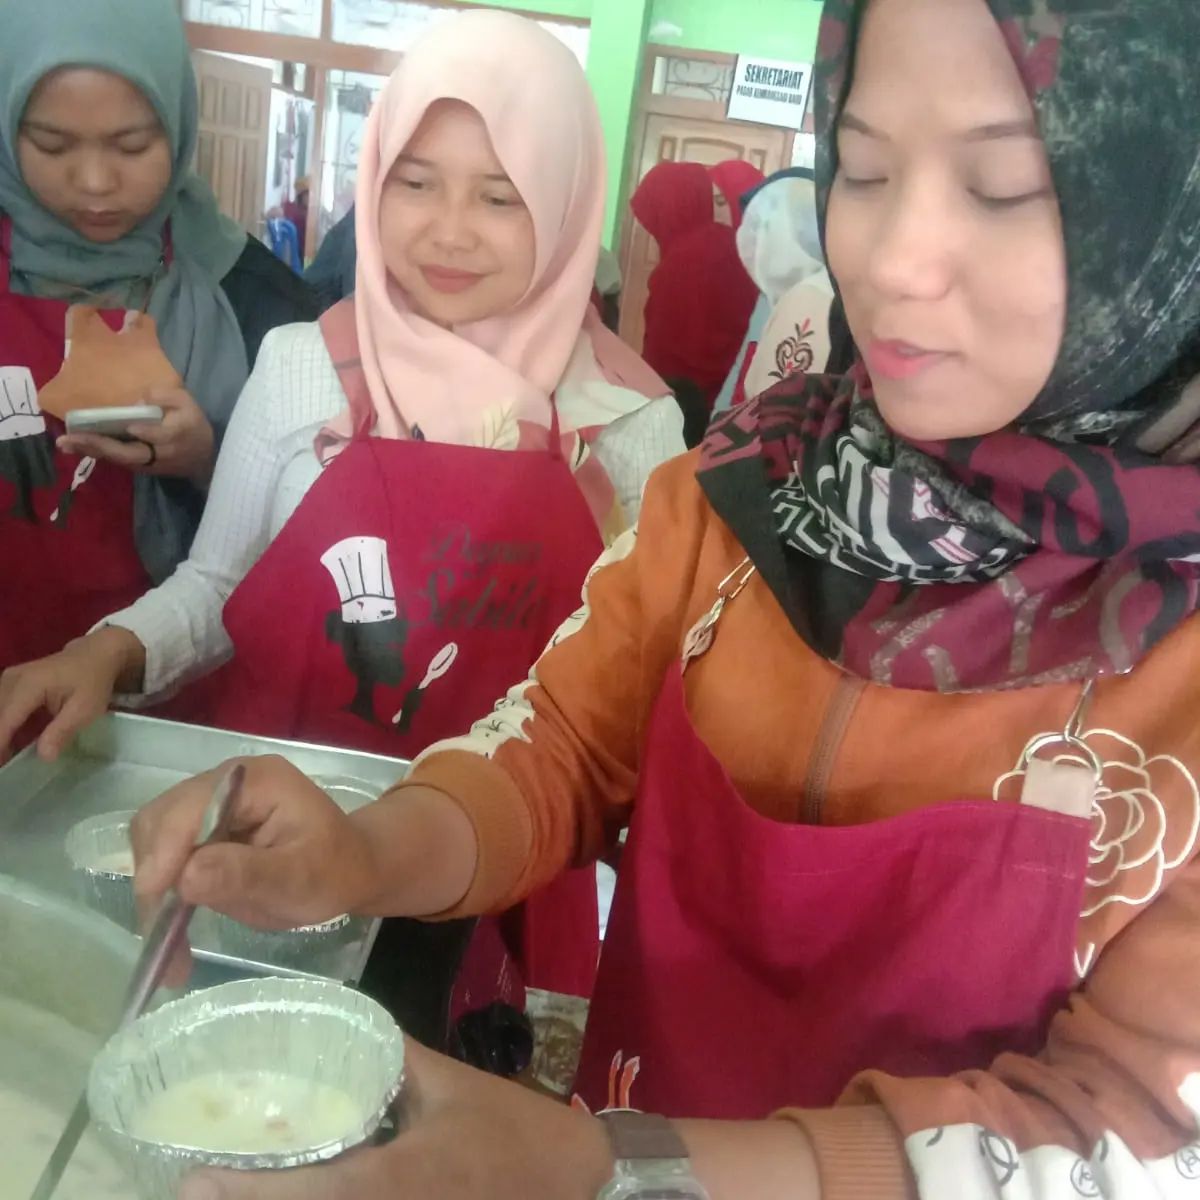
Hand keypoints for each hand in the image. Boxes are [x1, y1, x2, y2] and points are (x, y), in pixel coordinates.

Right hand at [0, 627, 143, 762]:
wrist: (96, 655)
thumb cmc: (93, 682)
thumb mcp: (85, 709)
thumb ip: (62, 732)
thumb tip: (43, 757)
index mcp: (28, 686)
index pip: (4, 722)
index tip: (0, 767)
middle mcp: (11, 680)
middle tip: (5, 766)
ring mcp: (8, 679)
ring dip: (1, 734)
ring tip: (7, 758)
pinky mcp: (10, 682)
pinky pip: (0, 707)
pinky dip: (4, 725)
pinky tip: (10, 744)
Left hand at [56, 387, 215, 485]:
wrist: (202, 458)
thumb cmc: (193, 425)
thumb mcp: (188, 403)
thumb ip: (166, 396)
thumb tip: (139, 401)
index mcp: (174, 435)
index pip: (158, 436)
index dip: (145, 433)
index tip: (131, 427)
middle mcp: (158, 454)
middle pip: (128, 453)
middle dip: (99, 446)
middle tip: (70, 439)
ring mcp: (148, 464)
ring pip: (118, 459)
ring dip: (92, 451)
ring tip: (66, 443)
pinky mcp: (139, 467)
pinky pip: (116, 460)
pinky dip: (96, 453)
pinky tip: (77, 446)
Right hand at [131, 755, 381, 985]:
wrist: (348, 871)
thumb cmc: (334, 870)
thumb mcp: (300, 877)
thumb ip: (247, 873)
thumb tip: (186, 876)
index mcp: (255, 780)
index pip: (191, 805)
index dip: (166, 849)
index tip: (156, 896)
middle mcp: (225, 783)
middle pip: (161, 820)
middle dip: (155, 876)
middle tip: (162, 932)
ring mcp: (209, 805)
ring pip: (153, 842)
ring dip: (154, 894)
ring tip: (170, 945)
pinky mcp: (200, 833)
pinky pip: (163, 861)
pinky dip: (162, 899)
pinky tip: (173, 940)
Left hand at [178, 1039, 612, 1199]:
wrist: (573, 1178)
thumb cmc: (512, 1129)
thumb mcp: (451, 1085)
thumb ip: (394, 1058)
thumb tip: (344, 1024)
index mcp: (401, 1180)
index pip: (314, 1196)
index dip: (249, 1197)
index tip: (193, 1183)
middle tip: (197, 1191)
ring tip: (228, 1192)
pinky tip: (299, 1194)